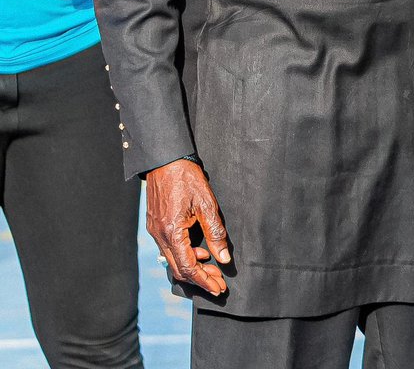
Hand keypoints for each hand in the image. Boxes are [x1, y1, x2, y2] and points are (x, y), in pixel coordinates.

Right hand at [145, 160, 231, 295]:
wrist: (165, 160)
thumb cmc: (187, 178)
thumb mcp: (207, 204)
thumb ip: (215, 232)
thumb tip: (223, 258)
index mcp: (172, 233)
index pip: (188, 268)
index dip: (204, 280)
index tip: (218, 288)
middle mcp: (159, 237)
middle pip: (179, 270)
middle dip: (200, 279)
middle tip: (218, 283)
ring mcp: (155, 232)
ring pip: (173, 260)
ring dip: (193, 267)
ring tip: (213, 267)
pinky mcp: (155, 226)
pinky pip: (169, 249)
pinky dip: (184, 255)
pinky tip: (199, 250)